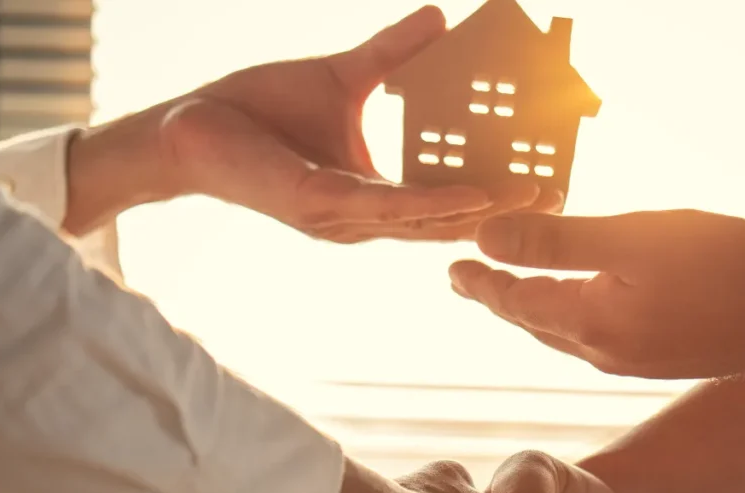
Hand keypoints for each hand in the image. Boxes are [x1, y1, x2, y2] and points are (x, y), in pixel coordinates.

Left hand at [65, 6, 560, 239]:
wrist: (189, 125)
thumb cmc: (258, 110)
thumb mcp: (343, 77)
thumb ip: (393, 57)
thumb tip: (440, 20)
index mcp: (370, 195)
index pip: (441, 198)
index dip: (491, 194)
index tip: (539, 180)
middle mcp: (363, 218)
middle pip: (445, 219)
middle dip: (502, 211)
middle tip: (556, 195)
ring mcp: (343, 218)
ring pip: (426, 220)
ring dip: (482, 211)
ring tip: (533, 196)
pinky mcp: (322, 204)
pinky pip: (389, 207)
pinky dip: (436, 203)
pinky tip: (475, 196)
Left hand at [448, 210, 744, 378]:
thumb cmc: (723, 267)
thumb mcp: (632, 241)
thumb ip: (556, 242)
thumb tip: (485, 237)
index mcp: (591, 325)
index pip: (516, 302)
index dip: (481, 283)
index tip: (450, 268)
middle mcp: (607, 352)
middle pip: (536, 322)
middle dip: (500, 299)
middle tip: (470, 281)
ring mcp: (638, 359)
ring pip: (567, 332)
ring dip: (534, 309)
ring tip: (516, 292)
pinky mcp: (667, 354)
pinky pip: (600, 334)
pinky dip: (575, 313)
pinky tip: (586, 304)